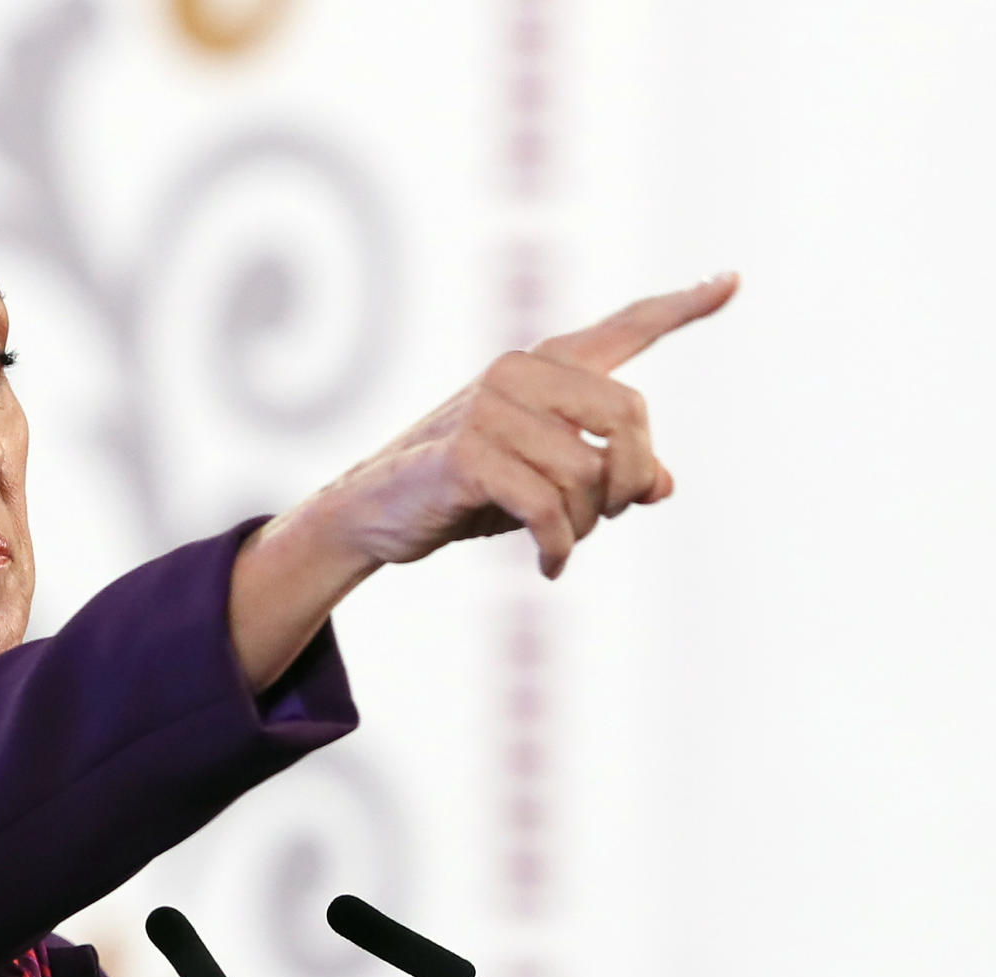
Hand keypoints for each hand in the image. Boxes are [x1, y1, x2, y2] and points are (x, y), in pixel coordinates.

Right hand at [326, 271, 738, 578]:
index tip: (731, 280)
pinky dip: (559, 547)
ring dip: (586, 527)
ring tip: (559, 544)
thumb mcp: (545, 481)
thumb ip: (606, 474)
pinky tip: (550, 567)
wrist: (374, 511)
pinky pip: (547, 507)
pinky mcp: (468, 452)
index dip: (681, 306)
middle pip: (630, 415)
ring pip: (589, 474)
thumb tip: (663, 484)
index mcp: (544, 368)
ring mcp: (490, 408)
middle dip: (630, 479)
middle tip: (608, 517)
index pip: (624, 328)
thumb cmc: (465, 491)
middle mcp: (519, 372)